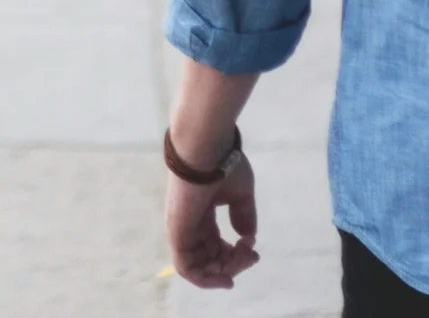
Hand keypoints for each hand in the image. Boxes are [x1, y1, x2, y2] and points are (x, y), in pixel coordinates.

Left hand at [165, 152, 258, 289]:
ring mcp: (181, 229)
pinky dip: (205, 280)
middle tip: (251, 254)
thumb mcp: (240, 194)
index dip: (235, 254)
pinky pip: (186, 269)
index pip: (214, 246)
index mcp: (201, 214)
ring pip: (201, 267)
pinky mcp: (177, 234)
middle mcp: (189, 224)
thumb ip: (243, 215)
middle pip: (210, 259)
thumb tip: (246, 238)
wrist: (206, 148)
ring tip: (243, 258)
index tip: (252, 247)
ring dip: (225, 271)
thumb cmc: (223, 164)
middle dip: (234, 264)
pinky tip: (226, 278)